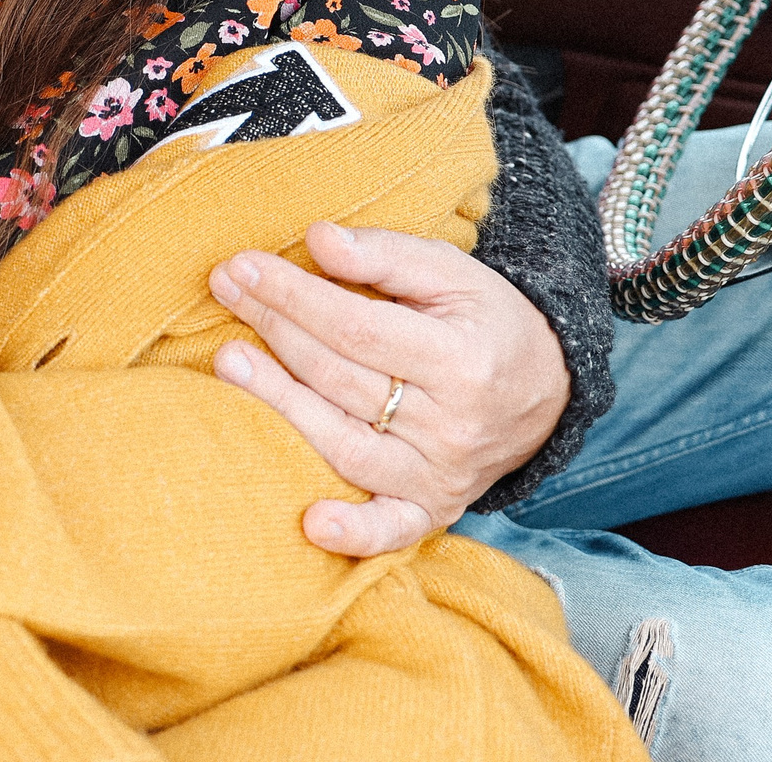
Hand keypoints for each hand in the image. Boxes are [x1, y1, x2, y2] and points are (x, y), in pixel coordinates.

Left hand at [210, 223, 570, 557]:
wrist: (547, 390)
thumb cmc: (485, 320)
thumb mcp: (452, 272)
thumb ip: (385, 254)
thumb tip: (317, 240)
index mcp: (462, 359)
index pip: (357, 327)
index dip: (294, 296)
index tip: (243, 266)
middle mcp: (453, 425)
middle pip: (342, 379)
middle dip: (274, 329)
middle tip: (223, 290)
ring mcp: (441, 474)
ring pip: (347, 446)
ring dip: (280, 406)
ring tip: (227, 363)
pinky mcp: (433, 509)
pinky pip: (393, 529)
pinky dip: (354, 531)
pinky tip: (312, 524)